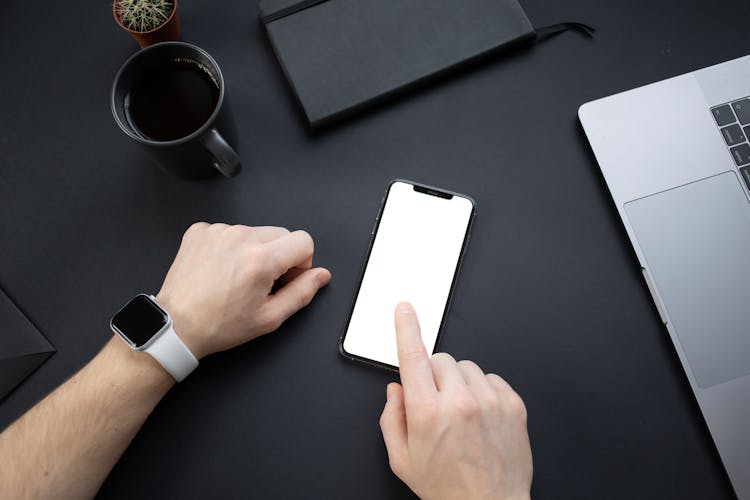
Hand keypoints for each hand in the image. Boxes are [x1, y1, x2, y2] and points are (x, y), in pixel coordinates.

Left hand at [155, 223, 330, 359]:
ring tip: (236, 278)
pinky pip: (229, 231)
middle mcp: (240, 238)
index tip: (286, 278)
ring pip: (255, 232)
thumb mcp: (269, 317)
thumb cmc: (218, 325)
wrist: (177, 325)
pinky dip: (230, 247)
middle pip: (281, 234)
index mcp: (262, 259)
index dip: (302, 263)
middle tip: (261, 283)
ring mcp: (218, 231)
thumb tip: (321, 276)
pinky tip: (220, 270)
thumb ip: (302, 293)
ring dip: (254, 251)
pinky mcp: (201, 231)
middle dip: (279, 256)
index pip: (304, 241)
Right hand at [379, 303, 532, 499]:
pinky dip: (482, 390)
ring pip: (466, 366)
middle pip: (440, 359)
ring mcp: (489, 401)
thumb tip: (396, 390)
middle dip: (433, 375)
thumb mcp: (402, 459)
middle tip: (436, 403)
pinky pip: (490, 377)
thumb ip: (392, 418)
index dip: (406, 328)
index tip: (404, 309)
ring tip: (461, 414)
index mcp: (427, 413)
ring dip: (458, 382)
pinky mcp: (512, 403)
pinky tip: (479, 415)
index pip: (413, 357)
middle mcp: (459, 402)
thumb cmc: (448, 487)